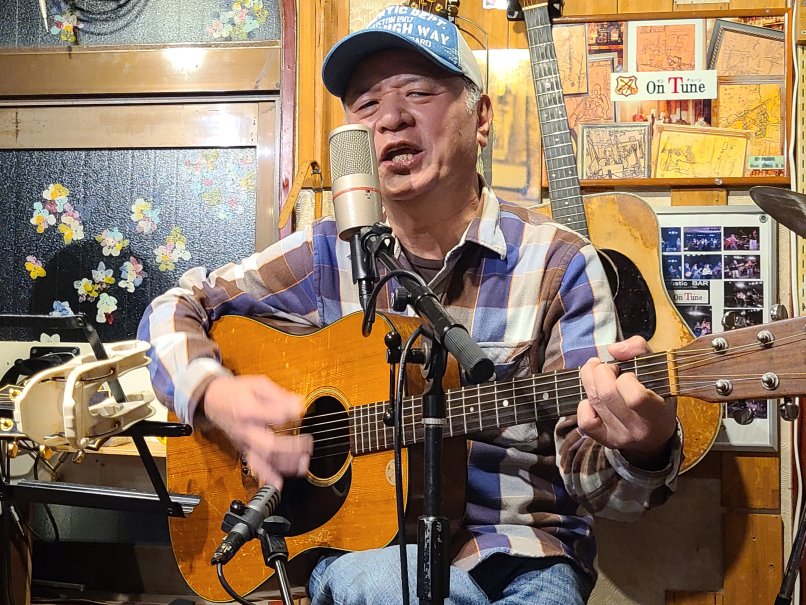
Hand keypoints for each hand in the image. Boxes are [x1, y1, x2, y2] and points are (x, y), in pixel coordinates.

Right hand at [202, 375, 312, 487]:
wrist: (213, 400)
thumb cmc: (237, 391)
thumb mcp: (258, 384)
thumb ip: (278, 396)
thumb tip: (298, 405)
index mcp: (248, 410)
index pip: (274, 415)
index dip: (291, 413)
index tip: (301, 408)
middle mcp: (245, 430)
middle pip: (269, 445)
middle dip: (291, 448)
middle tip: (308, 443)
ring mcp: (244, 442)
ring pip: (263, 460)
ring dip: (285, 465)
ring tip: (303, 464)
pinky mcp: (244, 449)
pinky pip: (255, 466)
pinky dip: (267, 477)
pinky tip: (278, 484)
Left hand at [577, 336, 676, 468]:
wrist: (655, 435)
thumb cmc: (658, 396)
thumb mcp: (659, 370)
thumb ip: (639, 350)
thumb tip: (612, 349)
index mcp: (657, 413)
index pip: (635, 397)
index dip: (626, 379)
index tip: (629, 373)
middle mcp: (637, 428)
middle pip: (607, 394)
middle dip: (602, 371)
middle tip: (609, 368)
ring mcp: (619, 436)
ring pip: (593, 401)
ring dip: (590, 379)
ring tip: (598, 373)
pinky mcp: (604, 440)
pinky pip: (584, 421)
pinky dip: (584, 405)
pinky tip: (594, 398)